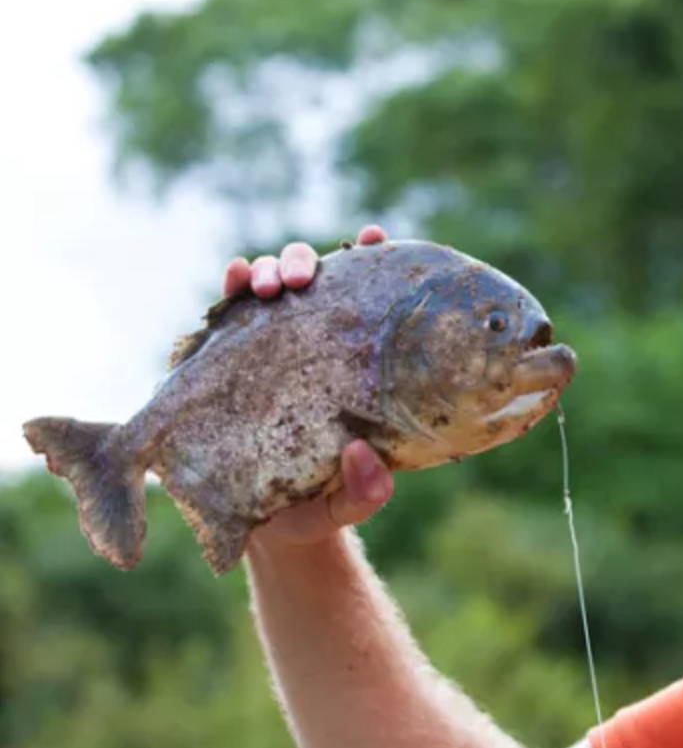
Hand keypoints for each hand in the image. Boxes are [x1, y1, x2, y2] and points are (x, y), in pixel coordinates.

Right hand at [225, 224, 396, 546]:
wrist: (260, 523)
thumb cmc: (317, 504)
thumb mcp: (347, 504)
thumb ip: (366, 490)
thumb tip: (363, 456)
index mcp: (356, 365)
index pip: (369, 301)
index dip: (374, 261)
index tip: (373, 238)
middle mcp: (316, 344)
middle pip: (316, 282)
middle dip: (307, 264)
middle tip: (302, 281)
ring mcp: (272, 345)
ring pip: (272, 286)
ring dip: (269, 270)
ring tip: (268, 287)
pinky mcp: (229, 355)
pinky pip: (229, 311)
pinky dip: (233, 283)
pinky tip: (235, 275)